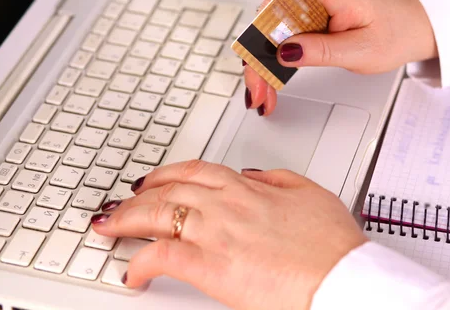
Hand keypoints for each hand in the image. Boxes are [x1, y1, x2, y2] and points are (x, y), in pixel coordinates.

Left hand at [91, 161, 367, 309]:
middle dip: (137, 196)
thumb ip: (277, 179)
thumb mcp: (309, 193)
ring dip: (126, 220)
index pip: (195, 171)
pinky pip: (162, 257)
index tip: (153, 180)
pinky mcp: (210, 266)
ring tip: (110, 227)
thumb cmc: (331, 245)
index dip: (167, 174)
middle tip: (120, 205)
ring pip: (156, 215)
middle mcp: (225, 205)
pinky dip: (140, 264)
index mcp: (248, 188)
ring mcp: (215, 233)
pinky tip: (133, 274)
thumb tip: (254, 174)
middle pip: (167, 190)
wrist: (339, 278)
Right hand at [245, 0, 436, 115]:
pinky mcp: (311, 5)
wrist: (414, 21)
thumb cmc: (396, 31)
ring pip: (273, 24)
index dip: (260, 40)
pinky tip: (274, 73)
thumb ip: (322, 51)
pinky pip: (284, 26)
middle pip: (268, 18)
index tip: (256, 69)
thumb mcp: (362, 51)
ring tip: (266, 91)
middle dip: (258, 58)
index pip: (277, 7)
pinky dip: (278, 51)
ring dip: (265, 58)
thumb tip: (285, 51)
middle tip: (259, 93)